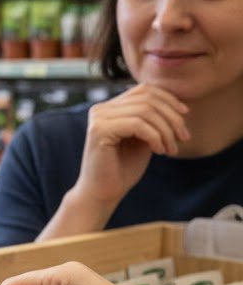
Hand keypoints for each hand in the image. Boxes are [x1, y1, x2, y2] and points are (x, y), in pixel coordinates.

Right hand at [68, 84, 190, 218]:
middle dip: (172, 117)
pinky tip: (159, 151)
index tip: (186, 116)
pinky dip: (155, 137)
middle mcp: (101, 109)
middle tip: (183, 138)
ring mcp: (98, 118)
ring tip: (171, 149)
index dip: (169, 99)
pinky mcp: (99, 130)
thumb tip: (178, 102)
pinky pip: (138, 124)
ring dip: (166, 130)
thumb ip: (153, 119)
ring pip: (145, 110)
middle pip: (148, 98)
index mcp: (110, 107)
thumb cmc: (123, 169)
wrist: (103, 194)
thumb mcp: (144, 138)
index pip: (145, 90)